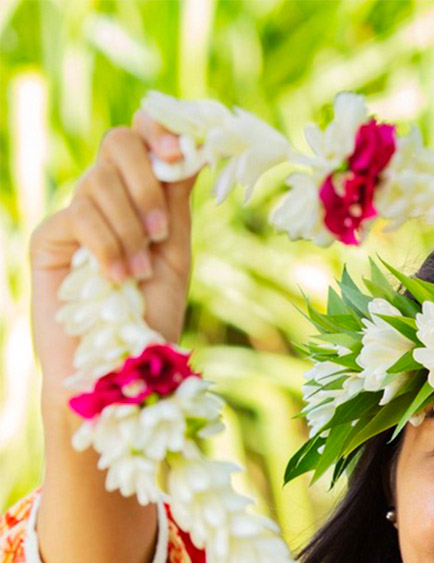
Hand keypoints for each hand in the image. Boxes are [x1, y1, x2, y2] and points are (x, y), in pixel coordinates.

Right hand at [29, 109, 202, 406]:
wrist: (119, 367)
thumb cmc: (150, 317)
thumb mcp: (175, 255)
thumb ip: (176, 203)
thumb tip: (192, 151)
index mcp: (139, 198)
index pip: (142, 139)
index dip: (161, 131)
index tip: (183, 151)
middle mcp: (106, 200)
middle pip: (118, 144)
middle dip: (146, 181)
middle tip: (161, 231)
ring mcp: (75, 217)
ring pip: (100, 183)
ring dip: (131, 230)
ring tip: (140, 273)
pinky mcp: (50, 240)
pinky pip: (79, 216)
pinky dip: (107, 247)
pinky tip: (117, 279)